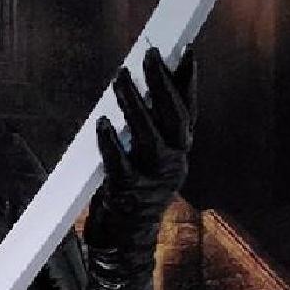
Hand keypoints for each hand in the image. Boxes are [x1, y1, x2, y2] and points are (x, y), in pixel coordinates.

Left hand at [85, 45, 197, 251]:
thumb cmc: (131, 192)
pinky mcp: (129, 191)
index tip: (186, 49)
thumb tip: (141, 89)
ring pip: (149, 134)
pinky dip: (109, 140)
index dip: (188, 80)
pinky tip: (102, 122)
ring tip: (120, 77)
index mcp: (179, 151)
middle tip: (148, 55)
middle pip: (173, 116)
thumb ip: (146, 129)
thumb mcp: (146, 158)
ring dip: (134, 103)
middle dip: (162, 82)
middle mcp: (173, 163)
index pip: (188, 109)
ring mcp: (153, 178)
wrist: (125, 240)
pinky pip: (119, 160)